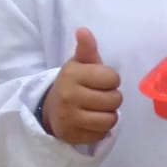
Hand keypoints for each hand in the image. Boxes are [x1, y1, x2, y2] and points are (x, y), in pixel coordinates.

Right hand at [41, 28, 122, 145]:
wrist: (51, 109)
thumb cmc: (73, 83)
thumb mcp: (79, 64)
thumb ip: (87, 48)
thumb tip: (83, 30)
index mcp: (72, 74)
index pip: (113, 79)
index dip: (110, 80)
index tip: (99, 81)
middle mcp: (69, 95)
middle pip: (115, 100)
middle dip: (111, 98)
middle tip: (98, 97)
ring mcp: (69, 118)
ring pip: (110, 119)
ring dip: (108, 115)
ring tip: (96, 110)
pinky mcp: (72, 136)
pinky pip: (102, 134)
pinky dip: (100, 130)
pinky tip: (89, 122)